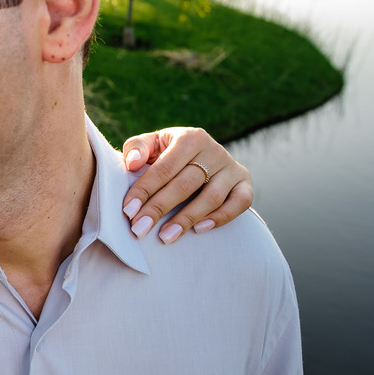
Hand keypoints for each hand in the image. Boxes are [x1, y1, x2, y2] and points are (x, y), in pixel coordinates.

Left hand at [119, 127, 252, 244]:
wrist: (200, 156)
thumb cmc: (168, 154)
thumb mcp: (152, 144)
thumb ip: (137, 147)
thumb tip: (131, 162)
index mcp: (190, 137)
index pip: (164, 168)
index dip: (144, 190)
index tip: (128, 211)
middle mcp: (214, 150)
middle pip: (185, 184)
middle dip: (159, 208)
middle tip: (139, 229)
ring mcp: (232, 167)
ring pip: (211, 196)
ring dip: (187, 219)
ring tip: (165, 237)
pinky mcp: (245, 183)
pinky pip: (240, 203)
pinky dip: (221, 217)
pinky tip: (199, 230)